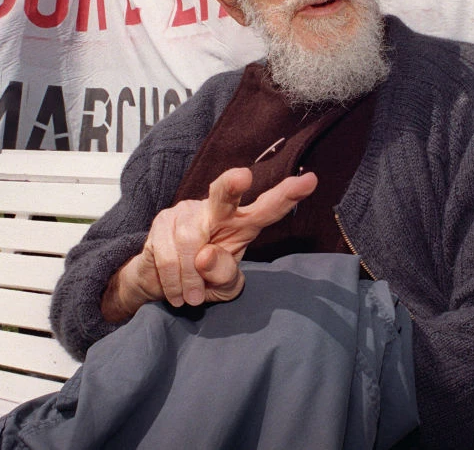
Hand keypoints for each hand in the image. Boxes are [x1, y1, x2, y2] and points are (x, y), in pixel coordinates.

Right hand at [102, 167, 316, 320]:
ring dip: (191, 278)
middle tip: (243, 177)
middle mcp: (217, 210)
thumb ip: (225, 275)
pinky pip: (167, 254)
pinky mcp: (162, 222)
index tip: (311, 181)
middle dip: (232, 184)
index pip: (268, 208)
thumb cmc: (204, 280)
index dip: (288, 195)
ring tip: (192, 296)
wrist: (163, 285)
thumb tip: (206, 255)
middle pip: (225, 193)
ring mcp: (187, 212)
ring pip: (190, 241)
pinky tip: (177, 292)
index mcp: (243, 223)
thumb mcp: (225, 287)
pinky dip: (174, 281)